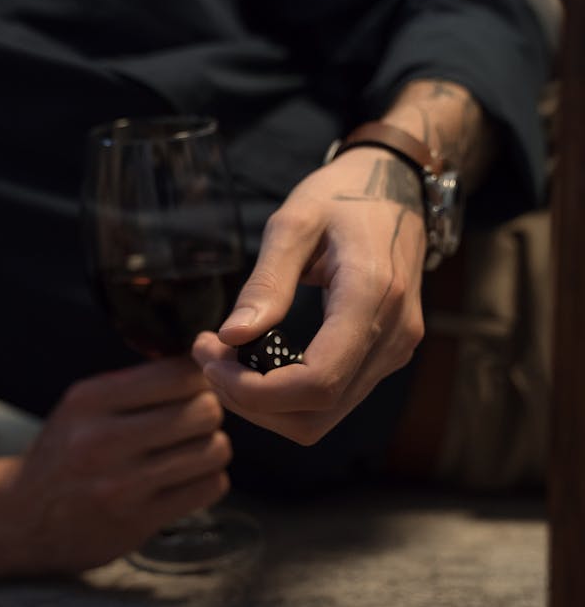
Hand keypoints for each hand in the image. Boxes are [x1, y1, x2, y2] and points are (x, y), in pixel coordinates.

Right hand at [0, 357, 230, 576]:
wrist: (19, 519)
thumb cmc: (62, 455)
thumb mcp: (81, 406)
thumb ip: (134, 385)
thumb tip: (200, 360)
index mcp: (90, 400)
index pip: (178, 374)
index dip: (199, 378)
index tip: (195, 387)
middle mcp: (103, 440)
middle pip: (204, 410)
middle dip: (211, 413)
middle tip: (196, 421)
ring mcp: (122, 484)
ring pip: (214, 450)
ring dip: (212, 448)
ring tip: (192, 450)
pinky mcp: (139, 521)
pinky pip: (209, 488)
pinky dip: (208, 480)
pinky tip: (187, 479)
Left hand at [192, 146, 426, 444]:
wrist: (398, 188)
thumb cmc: (343, 196)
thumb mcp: (294, 221)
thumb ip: (266, 282)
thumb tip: (231, 338)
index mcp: (372, 297)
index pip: (317, 383)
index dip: (255, 392)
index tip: (211, 360)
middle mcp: (392, 336)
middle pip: (314, 415)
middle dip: (249, 400)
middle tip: (206, 356)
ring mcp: (394, 352)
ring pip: (321, 418)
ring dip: (263, 403)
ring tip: (223, 357)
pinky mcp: (384, 357)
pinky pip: (331, 400)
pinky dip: (285, 394)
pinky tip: (255, 357)